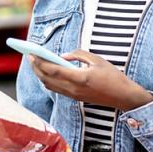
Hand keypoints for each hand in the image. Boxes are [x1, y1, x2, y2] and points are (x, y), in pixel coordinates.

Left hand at [28, 50, 152, 110]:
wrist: (123, 96)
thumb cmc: (112, 76)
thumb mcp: (97, 59)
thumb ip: (78, 54)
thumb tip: (63, 55)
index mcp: (79, 78)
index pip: (52, 70)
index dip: (39, 62)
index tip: (31, 53)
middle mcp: (73, 89)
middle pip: (46, 79)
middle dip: (36, 67)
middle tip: (29, 56)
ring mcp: (73, 95)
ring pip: (49, 85)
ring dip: (40, 74)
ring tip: (35, 63)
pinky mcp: (75, 97)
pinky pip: (56, 89)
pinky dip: (47, 80)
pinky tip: (46, 73)